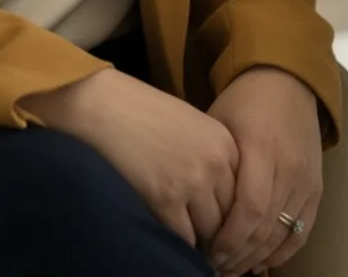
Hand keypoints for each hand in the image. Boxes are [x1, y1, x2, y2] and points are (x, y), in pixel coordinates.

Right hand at [19, 68, 239, 251]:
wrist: (102, 104)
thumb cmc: (142, 112)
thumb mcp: (191, 126)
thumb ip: (213, 158)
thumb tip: (220, 201)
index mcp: (226, 143)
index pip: (244, 195)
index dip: (232, 214)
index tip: (223, 226)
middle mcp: (215, 164)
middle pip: (229, 217)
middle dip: (218, 231)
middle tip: (208, 242)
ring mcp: (191, 183)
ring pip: (209, 232)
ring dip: (200, 240)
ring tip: (191, 243)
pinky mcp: (165, 200)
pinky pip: (183, 237)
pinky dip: (178, 242)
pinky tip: (169, 235)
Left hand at [204, 67, 322, 275]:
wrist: (286, 82)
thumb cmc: (241, 103)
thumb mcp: (218, 123)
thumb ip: (211, 165)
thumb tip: (188, 208)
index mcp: (261, 147)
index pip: (249, 209)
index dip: (229, 238)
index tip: (206, 252)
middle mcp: (289, 167)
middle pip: (266, 228)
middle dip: (239, 255)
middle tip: (213, 268)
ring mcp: (307, 180)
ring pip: (284, 236)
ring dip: (257, 259)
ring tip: (231, 269)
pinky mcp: (316, 189)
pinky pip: (302, 232)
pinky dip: (281, 253)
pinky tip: (258, 263)